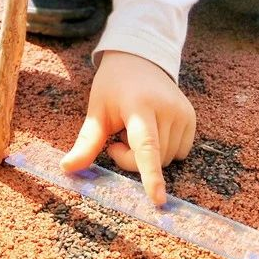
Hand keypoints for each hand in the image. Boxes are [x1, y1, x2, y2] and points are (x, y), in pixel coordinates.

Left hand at [61, 51, 195, 205]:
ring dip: (148, 156)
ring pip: (166, 160)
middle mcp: (166, 108)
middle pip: (152, 160)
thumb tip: (66, 168)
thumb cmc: (113, 86)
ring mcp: (183, 112)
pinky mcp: (191, 117)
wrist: (139, 59)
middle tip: (118, 138)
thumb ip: (86, 142)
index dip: (151, 175)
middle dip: (131, 159)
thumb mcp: (96, 110)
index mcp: (139, 105)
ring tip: (136, 129)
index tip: (158, 200)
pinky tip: (154, 129)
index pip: (146, 146)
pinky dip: (164, 150)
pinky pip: (179, 153)